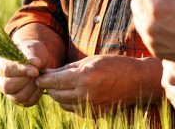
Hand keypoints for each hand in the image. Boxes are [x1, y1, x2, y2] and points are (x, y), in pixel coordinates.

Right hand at [0, 39, 50, 106]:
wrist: (37, 60)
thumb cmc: (31, 52)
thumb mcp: (30, 48)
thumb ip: (31, 55)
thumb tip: (36, 63)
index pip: (6, 70)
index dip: (21, 71)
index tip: (36, 70)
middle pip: (7, 86)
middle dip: (25, 81)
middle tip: (37, 74)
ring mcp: (7, 92)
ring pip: (17, 97)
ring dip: (32, 88)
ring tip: (39, 78)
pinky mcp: (18, 100)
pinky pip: (26, 102)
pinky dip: (36, 94)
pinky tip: (39, 84)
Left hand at [36, 55, 161, 113]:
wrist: (136, 81)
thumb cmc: (115, 65)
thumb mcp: (91, 60)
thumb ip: (69, 68)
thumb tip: (50, 73)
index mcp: (84, 78)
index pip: (55, 81)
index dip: (43, 79)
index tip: (38, 77)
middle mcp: (85, 94)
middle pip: (56, 94)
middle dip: (49, 88)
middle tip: (47, 81)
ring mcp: (90, 106)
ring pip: (63, 104)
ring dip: (59, 96)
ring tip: (60, 87)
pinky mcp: (94, 114)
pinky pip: (74, 110)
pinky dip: (70, 102)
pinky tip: (73, 94)